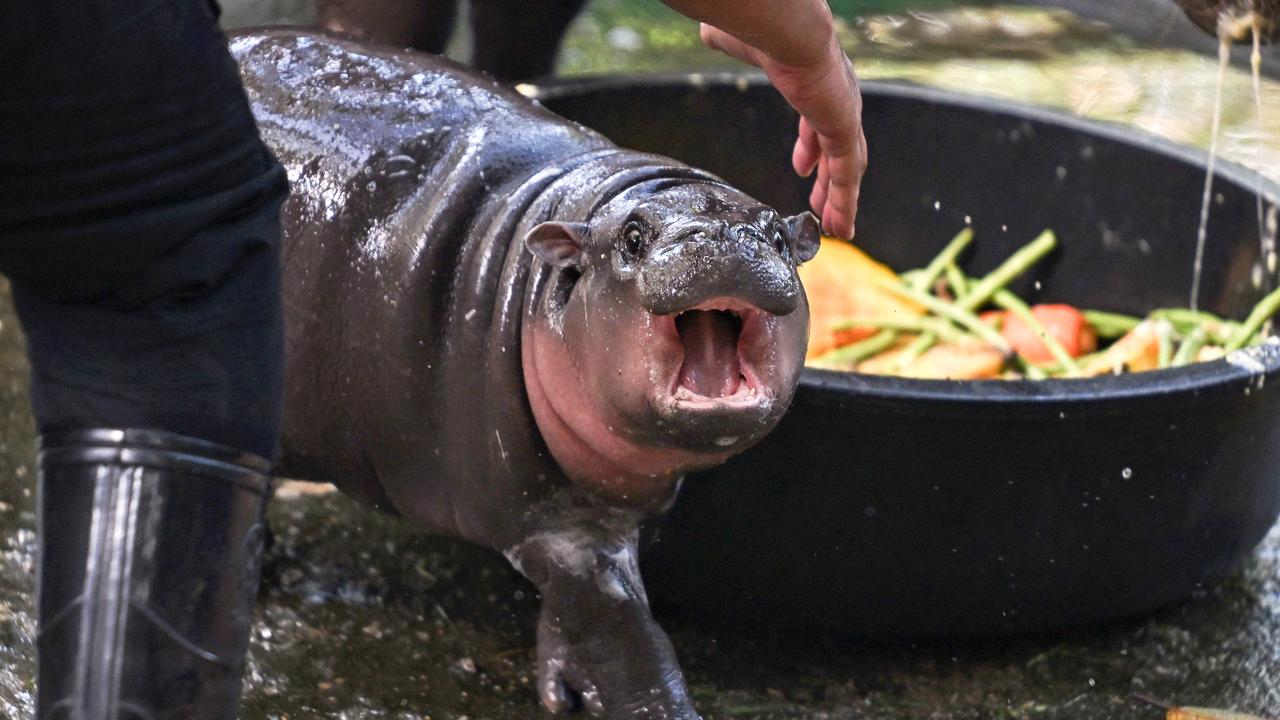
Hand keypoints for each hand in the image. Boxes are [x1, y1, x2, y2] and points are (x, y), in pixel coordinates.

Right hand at [700, 24, 865, 239]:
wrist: (788, 30)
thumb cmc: (767, 29)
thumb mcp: (743, 42)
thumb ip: (730, 42)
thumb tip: (708, 32)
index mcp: (818, 84)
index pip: (819, 123)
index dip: (812, 148)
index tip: (804, 167)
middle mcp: (838, 101)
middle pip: (837, 151)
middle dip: (830, 180)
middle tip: (821, 203)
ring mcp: (844, 117)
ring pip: (846, 169)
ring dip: (840, 199)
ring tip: (835, 226)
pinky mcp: (844, 130)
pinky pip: (846, 176)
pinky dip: (846, 203)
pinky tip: (841, 226)